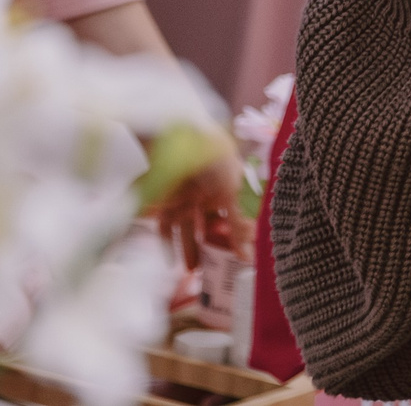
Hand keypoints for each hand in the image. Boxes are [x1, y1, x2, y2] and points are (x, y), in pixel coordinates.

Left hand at [148, 138, 245, 268]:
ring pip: (185, 227)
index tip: (236, 258)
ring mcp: (183, 197)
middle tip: (209, 270)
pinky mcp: (163, 200)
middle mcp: (204, 193)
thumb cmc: (214, 162)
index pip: (230, 218)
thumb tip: (247, 257)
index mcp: (223, 188)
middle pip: (206, 225)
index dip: (233, 236)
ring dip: (188, 248)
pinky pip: (164, 224)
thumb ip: (236, 226)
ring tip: (191, 271)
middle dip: (208, 246)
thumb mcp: (230, 194)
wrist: (182, 139)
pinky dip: (166, 243)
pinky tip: (168, 261)